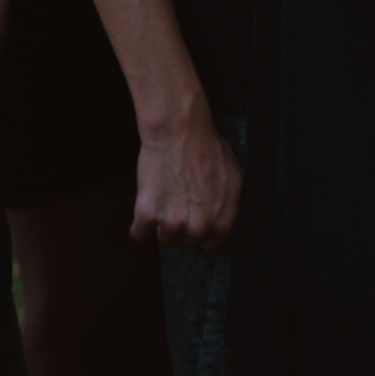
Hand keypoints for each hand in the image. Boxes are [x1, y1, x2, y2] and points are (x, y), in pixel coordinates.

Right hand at [133, 113, 240, 248]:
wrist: (180, 130)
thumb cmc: (208, 148)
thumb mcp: (235, 178)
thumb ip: (231, 206)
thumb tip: (228, 222)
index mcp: (225, 220)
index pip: (213, 245)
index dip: (203, 233)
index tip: (195, 223)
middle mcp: (200, 227)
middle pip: (187, 243)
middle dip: (182, 226)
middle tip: (179, 202)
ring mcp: (173, 223)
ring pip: (164, 241)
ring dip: (161, 225)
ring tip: (165, 198)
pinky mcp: (148, 215)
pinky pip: (139, 234)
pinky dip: (140, 223)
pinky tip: (147, 203)